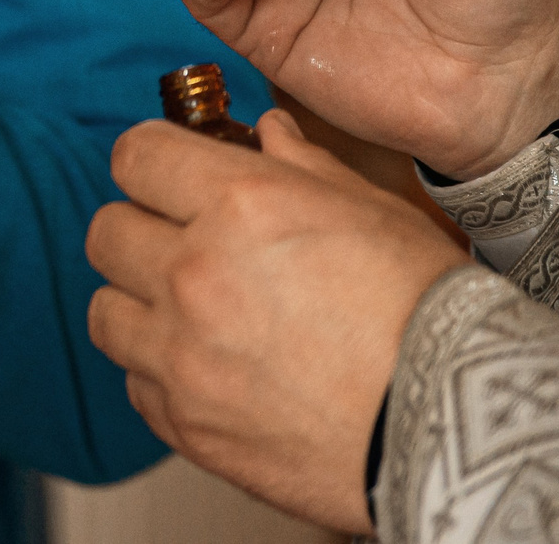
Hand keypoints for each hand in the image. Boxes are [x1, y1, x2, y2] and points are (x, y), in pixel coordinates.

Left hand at [87, 112, 464, 534]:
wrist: (452, 423)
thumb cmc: (426, 310)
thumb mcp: (371, 209)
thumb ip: (302, 165)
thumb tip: (268, 133)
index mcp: (238, 205)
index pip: (134, 156)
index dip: (151, 158)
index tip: (168, 173)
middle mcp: (194, 275)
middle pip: (106, 231)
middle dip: (139, 227)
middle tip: (180, 240)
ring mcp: (182, 356)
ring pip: (105, 311)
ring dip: (140, 303)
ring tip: (192, 311)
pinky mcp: (188, 424)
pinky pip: (138, 385)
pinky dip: (162, 374)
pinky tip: (214, 368)